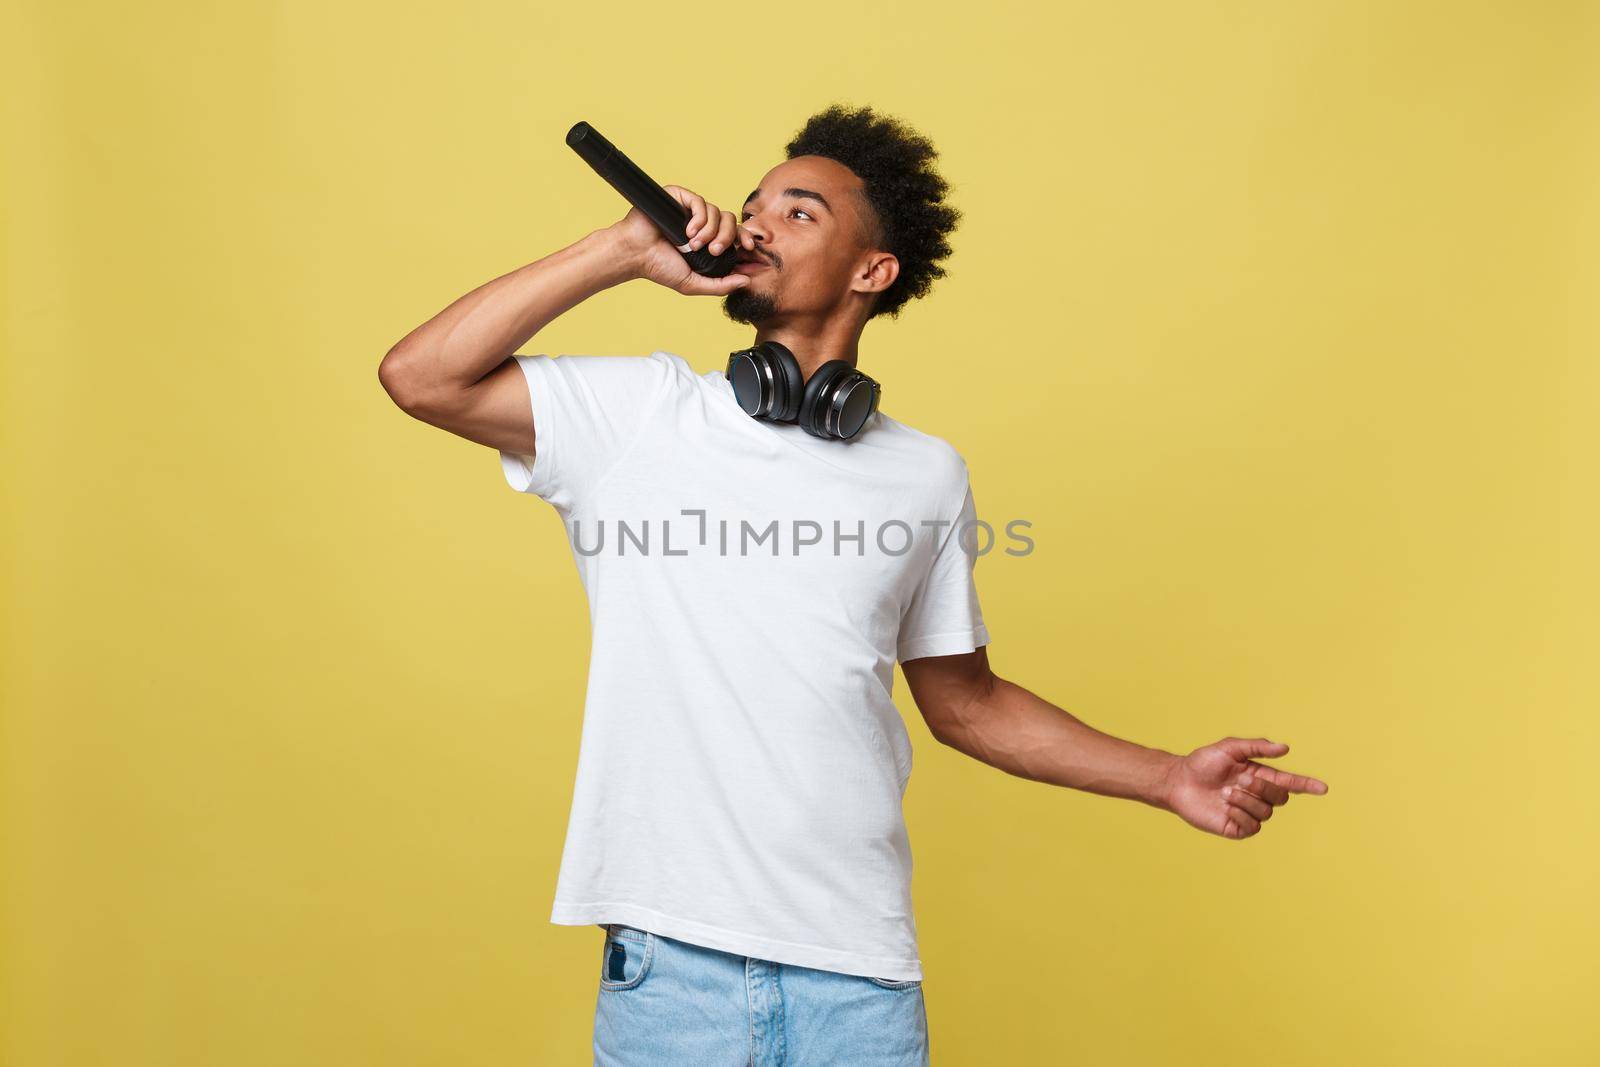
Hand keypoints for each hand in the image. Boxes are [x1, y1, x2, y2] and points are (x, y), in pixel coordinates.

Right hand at [606, 184, 757, 296]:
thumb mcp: (693, 284)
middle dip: (727, 237)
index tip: (748, 249)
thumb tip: (746, 281)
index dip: (745, 238)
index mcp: (708, 240)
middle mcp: (702, 223)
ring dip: (709, 231)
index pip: (735, 234)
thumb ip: (720, 285)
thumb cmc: (659, 268)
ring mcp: (691, 210)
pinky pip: (700, 202)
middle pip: (730, 221)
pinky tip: (688, 232)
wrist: (635, 254)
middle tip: (713, 251)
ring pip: (716, 212)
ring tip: (692, 245)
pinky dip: (699, 218)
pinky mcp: (680, 198)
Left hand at [1159, 737, 1328, 839]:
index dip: (1307, 785)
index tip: (1324, 788)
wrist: (1179, 782)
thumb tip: (1285, 748)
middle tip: (1239, 780)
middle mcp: (1257, 796)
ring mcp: (1248, 813)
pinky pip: (1252, 827)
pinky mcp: (1237, 828)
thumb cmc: (1202, 763)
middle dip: (1262, 788)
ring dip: (1246, 801)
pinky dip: (1240, 815)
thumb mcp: (1229, 748)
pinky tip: (1224, 807)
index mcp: (1260, 776)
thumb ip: (1257, 747)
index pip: (1290, 783)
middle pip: (1280, 798)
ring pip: (1266, 812)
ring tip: (1225, 793)